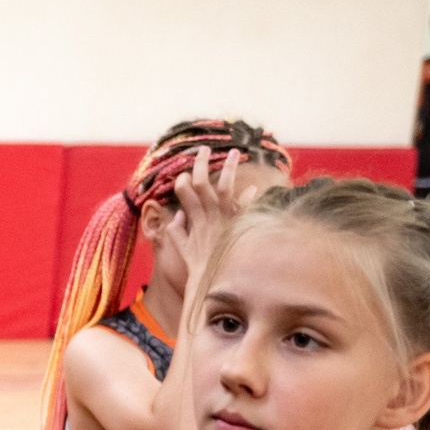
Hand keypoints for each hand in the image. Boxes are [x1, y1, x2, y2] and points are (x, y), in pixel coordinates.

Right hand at [157, 146, 247, 298]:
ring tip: (235, 152)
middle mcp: (207, 215)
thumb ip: (176, 229)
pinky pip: (244, 207)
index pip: (184, 190)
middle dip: (200, 164)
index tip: (184, 171)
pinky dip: (247, 199)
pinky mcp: (236, 225)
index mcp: (193, 217)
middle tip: (202, 149)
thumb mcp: (181, 247)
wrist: (212, 279)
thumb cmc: (197, 265)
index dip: (183, 178)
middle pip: (201, 182)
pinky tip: (252, 189)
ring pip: (223, 187)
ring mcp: (223, 218)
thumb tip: (177, 214)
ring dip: (228, 168)